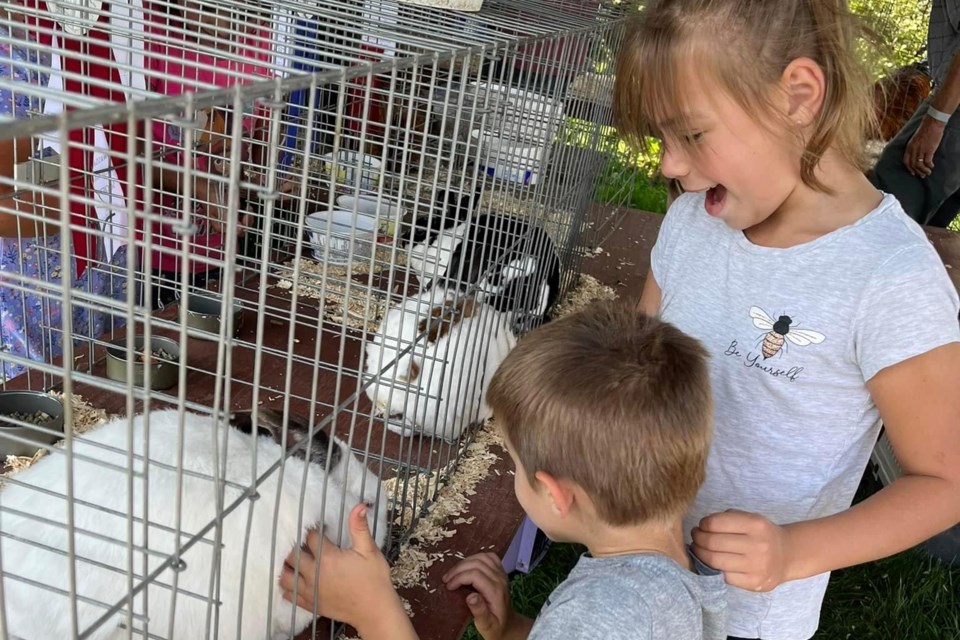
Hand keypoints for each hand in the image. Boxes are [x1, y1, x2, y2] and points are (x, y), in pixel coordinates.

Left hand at [279, 504, 400, 630]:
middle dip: (294, 546)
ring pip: (285, 576)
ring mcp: (310, 590)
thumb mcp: (369, 551)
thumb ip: (359, 528)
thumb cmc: (374, 579)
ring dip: (286, 566)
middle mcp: (314, 574)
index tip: (317, 527)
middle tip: (301, 542)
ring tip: (292, 560)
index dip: (313, 529)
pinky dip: (286, 587)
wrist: (375, 611)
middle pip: (292, 555)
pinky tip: (291, 580)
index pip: (310, 537)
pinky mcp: (310, 604)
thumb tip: (359, 506)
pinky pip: (289, 595)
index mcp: (328, 557)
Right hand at [442, 553, 530, 639]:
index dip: (459, 577)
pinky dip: (475, 558)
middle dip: (458, 569)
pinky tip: (467, 566)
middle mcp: (500, 579)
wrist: (509, 626)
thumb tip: (470, 597)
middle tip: (446, 579)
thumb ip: (479, 612)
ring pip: (482, 557)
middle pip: (477, 563)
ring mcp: (501, 574)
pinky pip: (488, 557)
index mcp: (496, 592)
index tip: (448, 586)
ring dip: (465, 562)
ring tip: (453, 573)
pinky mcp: (500, 572)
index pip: (475, 575)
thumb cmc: (496, 627)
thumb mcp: (487, 626)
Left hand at [690, 509, 793, 592]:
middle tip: (695, 537)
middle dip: (697, 539)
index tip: (701, 526)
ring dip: (700, 554)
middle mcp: (758, 545)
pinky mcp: (754, 583)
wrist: (787, 556)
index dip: (703, 524)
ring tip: (698, 548)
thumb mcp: (750, 518)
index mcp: (755, 524)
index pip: (715, 523)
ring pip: (715, 561)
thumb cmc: (761, 534)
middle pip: (712, 543)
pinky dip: (712, 569)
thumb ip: (728, 518)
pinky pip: (723, 577)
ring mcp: (757, 566)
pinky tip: (711, 563)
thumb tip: (702, 527)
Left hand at [903, 116, 945, 177]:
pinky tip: (932, 166)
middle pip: (913, 165)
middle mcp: (913, 150)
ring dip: (924, 171)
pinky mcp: (929, 149)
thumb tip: (916, 156)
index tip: (913, 173)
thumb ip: (914, 147)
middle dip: (917, 172)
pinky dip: (929, 165)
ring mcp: (921, 150)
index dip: (909, 168)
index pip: (906, 161)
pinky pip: (927, 161)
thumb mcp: (915, 139)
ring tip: (928, 173)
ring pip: (920, 165)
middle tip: (922, 175)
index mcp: (909, 147)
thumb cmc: (924, 130)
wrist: (932, 123)